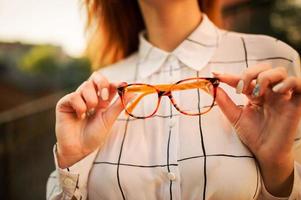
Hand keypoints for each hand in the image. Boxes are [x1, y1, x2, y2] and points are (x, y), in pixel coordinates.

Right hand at [55, 72, 128, 167]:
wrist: (79, 149)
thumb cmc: (94, 136)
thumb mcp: (109, 120)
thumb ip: (119, 105)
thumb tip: (133, 92)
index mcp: (102, 100)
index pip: (108, 84)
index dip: (115, 83)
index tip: (122, 85)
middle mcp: (89, 96)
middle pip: (96, 77)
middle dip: (102, 84)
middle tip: (105, 97)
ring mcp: (77, 98)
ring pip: (86, 86)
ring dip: (91, 100)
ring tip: (89, 113)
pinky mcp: (65, 103)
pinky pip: (74, 96)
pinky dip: (80, 107)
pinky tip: (79, 117)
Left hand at [213, 64, 300, 196]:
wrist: (265, 153)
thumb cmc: (253, 135)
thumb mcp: (235, 117)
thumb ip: (224, 102)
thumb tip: (210, 87)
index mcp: (255, 94)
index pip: (244, 78)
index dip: (230, 75)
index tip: (216, 76)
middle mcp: (269, 92)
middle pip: (264, 68)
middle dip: (250, 73)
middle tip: (241, 88)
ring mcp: (282, 97)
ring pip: (280, 72)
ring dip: (266, 77)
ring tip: (258, 93)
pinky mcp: (295, 104)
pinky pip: (298, 84)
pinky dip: (288, 82)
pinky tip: (276, 92)